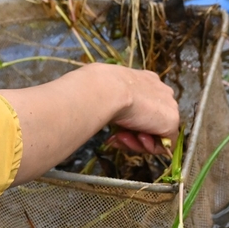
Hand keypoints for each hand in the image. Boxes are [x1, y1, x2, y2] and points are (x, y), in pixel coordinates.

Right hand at [0, 63, 180, 185]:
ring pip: (156, 135)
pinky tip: (130, 139)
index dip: (128, 123)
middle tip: (117, 138)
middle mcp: (157, 89)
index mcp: (141, 80)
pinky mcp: (170, 120)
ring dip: (137, 142)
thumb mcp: (91, 94)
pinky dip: (146, 148)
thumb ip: (93, 103)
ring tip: (120, 138)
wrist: (100, 90)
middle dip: (134, 134)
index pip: (142, 107)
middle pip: (150, 122)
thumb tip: (58, 113)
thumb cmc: (87, 90)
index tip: (113, 131)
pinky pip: (164, 144)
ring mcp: (166, 104)